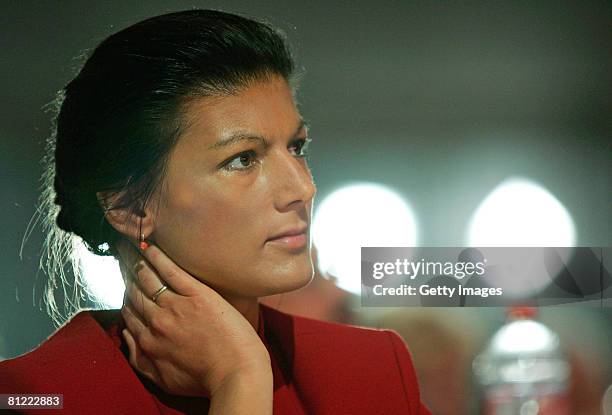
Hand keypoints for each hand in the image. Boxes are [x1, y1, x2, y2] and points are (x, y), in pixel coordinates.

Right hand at [118, 242, 270, 396]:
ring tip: (132, 247)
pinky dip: (157, 257)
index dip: (126, 294)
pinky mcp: (197, 294)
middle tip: (123, 256)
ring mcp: (176, 305)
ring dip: (137, 260)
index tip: (125, 282)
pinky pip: (171, 271)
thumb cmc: (205, 379)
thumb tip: (126, 337)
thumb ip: (139, 360)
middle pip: (135, 292)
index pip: (130, 311)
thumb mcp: (163, 380)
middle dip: (127, 272)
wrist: (237, 372)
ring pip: (148, 278)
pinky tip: (150, 246)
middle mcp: (157, 321)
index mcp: (148, 341)